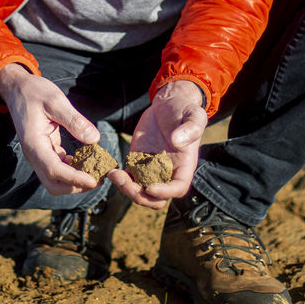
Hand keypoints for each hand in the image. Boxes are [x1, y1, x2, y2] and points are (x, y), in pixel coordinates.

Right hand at [0, 63, 102, 195]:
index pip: (54, 171)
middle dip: (75, 186)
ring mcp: (39, 154)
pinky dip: (73, 169)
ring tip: (97, 171)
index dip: (75, 179)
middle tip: (98, 179)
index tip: (94, 180)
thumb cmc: (34, 92)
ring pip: (56, 179)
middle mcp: (34, 154)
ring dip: (75, 180)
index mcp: (34, 144)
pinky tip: (88, 160)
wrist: (18, 89)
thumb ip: (74, 121)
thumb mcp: (55, 101)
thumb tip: (94, 139)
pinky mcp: (45, 151)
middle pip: (53, 184)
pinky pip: (59, 167)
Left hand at [108, 79, 207, 209]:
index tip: (150, 186)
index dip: (165, 192)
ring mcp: (151, 169)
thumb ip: (190, 129)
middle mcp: (168, 172)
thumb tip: (177, 141)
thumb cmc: (184, 110)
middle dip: (141, 197)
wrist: (168, 104)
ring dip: (126, 188)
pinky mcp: (138, 161)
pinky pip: (129, 178)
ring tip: (114, 175)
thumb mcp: (193, 115)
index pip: (178, 188)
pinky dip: (120, 179)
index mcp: (185, 166)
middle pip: (157, 199)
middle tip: (127, 183)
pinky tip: (111, 171)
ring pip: (140, 191)